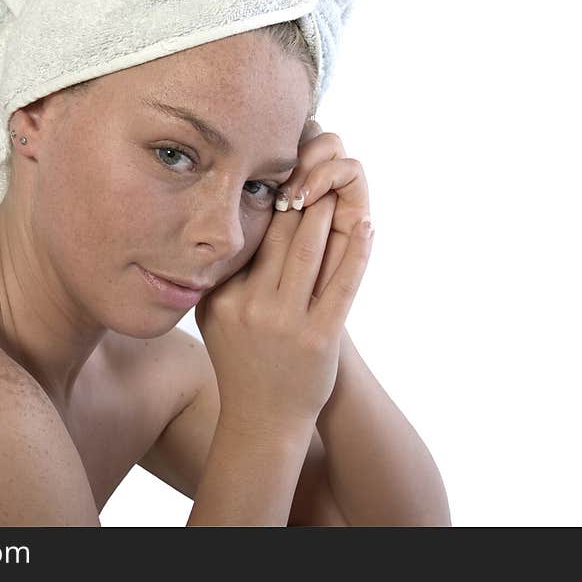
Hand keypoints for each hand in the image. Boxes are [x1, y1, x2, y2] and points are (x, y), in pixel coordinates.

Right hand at [194, 122, 373, 432]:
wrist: (262, 420)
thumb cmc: (241, 362)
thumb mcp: (215, 319)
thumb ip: (221, 278)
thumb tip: (232, 229)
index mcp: (223, 297)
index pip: (249, 238)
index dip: (267, 200)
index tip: (279, 171)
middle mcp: (251, 306)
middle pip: (280, 235)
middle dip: (300, 194)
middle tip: (313, 162)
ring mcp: (286, 322)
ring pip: (310, 250)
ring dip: (326, 211)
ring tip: (336, 184)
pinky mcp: (320, 338)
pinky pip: (342, 283)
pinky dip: (356, 251)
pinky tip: (365, 225)